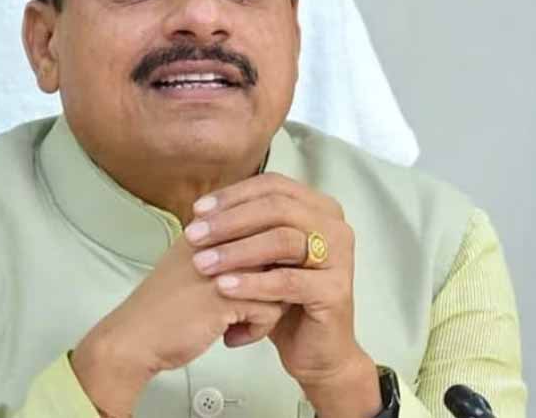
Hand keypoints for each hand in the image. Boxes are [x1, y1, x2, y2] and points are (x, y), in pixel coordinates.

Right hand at [71, 233, 286, 416]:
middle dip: (273, 284)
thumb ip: (228, 251)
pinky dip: (257, 330)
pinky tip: (231, 337)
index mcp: (208, 227)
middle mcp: (218, 240)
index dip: (266, 262)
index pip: (263, 229)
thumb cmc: (164, 307)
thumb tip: (272, 254)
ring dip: (266, 309)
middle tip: (254, 306)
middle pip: (277, 254)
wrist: (135, 337)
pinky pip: (270, 311)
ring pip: (280, 282)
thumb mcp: (196, 264)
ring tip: (241, 323)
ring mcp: (223, 266)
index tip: (252, 285)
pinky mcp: (227, 296)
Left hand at [184, 172, 381, 415]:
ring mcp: (341, 257)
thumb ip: (245, 228)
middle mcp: (335, 227)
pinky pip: (288, 281)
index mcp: (319, 209)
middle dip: (229, 220)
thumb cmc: (284, 298)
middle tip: (194, 235)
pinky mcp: (336, 291)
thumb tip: (201, 209)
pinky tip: (223, 287)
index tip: (198, 210)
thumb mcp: (263, 256)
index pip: (273, 186)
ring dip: (236, 250)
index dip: (233, 195)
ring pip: (283, 240)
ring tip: (203, 263)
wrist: (315, 349)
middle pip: (277, 207)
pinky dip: (252, 283)